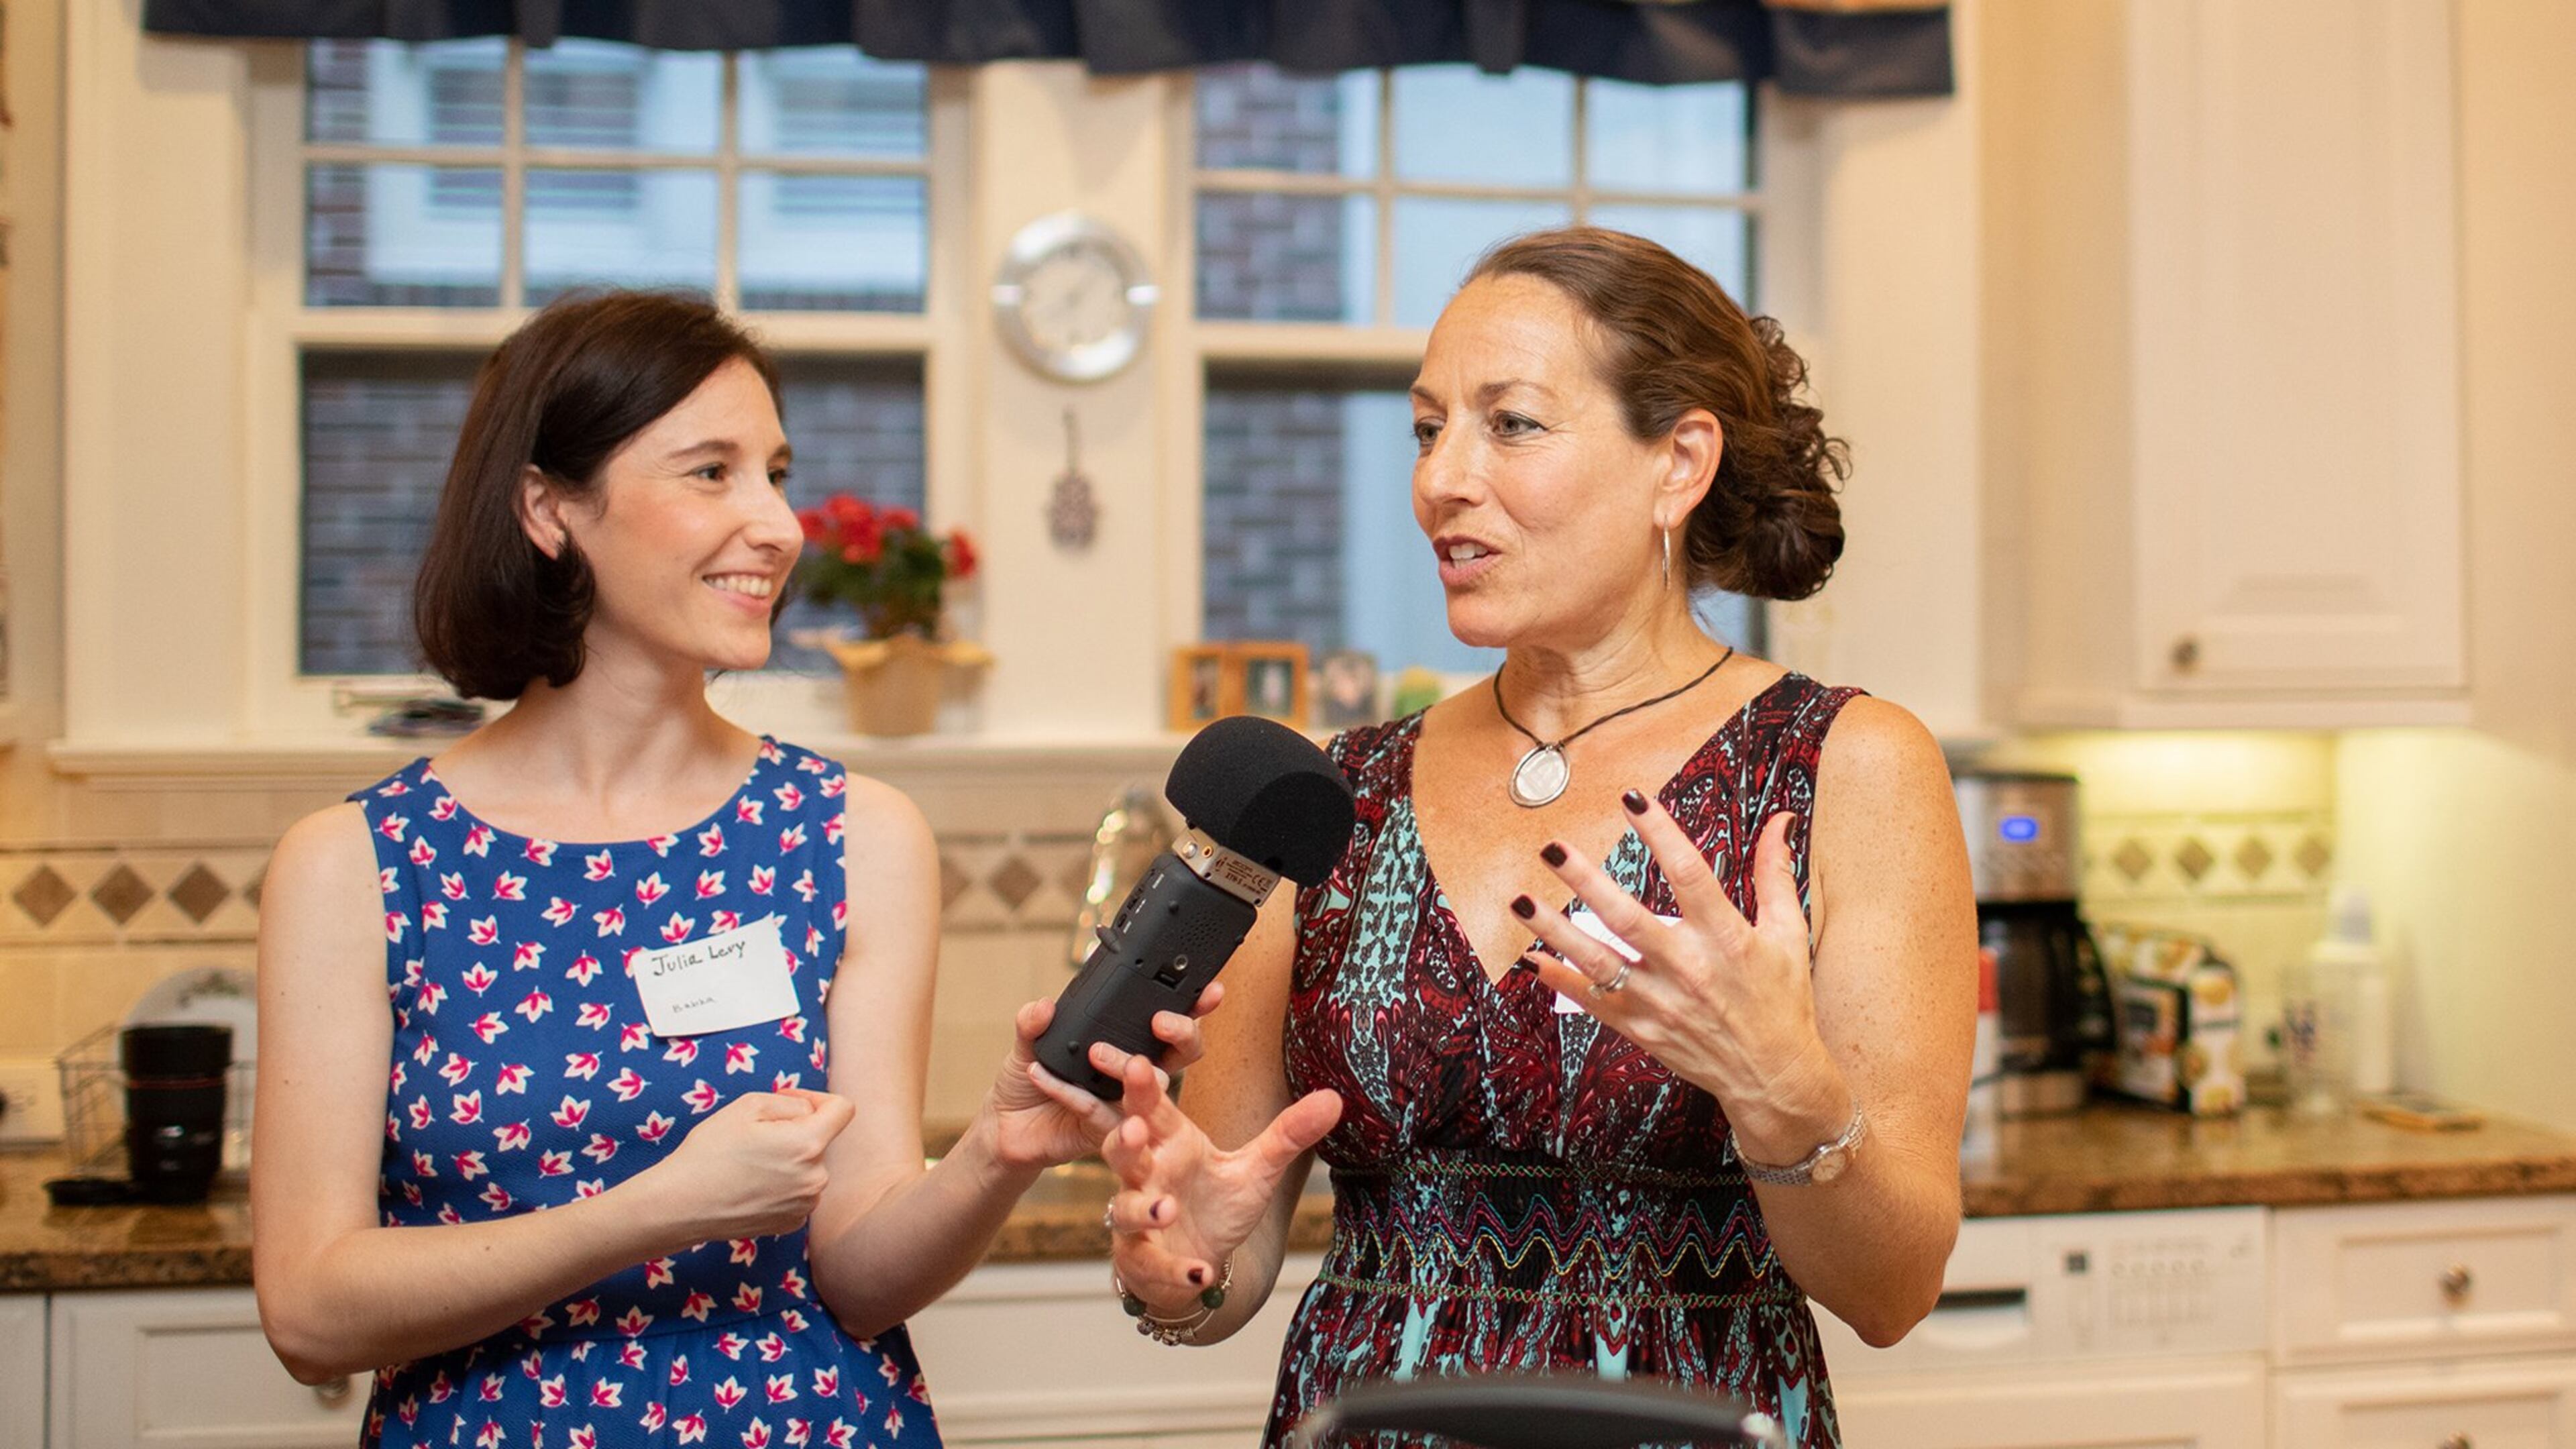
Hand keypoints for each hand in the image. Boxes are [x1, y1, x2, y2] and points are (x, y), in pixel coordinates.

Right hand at [638, 1089, 856, 1241]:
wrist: (679, 1205)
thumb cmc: (709, 1151)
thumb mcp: (749, 1105)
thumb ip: (791, 1102)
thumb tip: (808, 1111)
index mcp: (809, 1145)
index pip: (843, 1109)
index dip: (818, 1098)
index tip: (790, 1103)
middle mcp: (816, 1179)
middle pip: (820, 1139)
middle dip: (796, 1130)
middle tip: (755, 1136)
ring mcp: (805, 1205)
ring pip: (809, 1166)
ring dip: (789, 1159)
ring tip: (750, 1164)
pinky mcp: (792, 1223)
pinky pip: (798, 1191)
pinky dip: (782, 1184)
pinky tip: (751, 1186)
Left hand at [984, 986, 1222, 1171]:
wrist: (1007, 1128)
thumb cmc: (1028, 1081)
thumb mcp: (1026, 1044)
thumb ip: (1033, 1022)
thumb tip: (1044, 1006)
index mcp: (1126, 1043)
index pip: (1169, 1022)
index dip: (1194, 1006)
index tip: (1207, 990)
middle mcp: (1135, 1074)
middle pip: (1180, 1054)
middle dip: (1181, 1033)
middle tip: (1161, 1022)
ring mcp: (1126, 1105)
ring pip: (1149, 1087)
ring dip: (1128, 1067)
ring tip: (1096, 1052)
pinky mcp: (1106, 1133)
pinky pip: (1096, 1110)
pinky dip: (1068, 1092)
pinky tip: (1041, 1073)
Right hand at [1096, 1054, 1339, 1317]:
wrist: (1202, 1260)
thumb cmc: (1219, 1205)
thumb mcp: (1258, 1168)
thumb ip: (1289, 1133)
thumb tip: (1335, 1098)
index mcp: (1171, 1144)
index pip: (1151, 1110)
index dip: (1141, 1088)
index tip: (1139, 1063)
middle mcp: (1147, 1176)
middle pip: (1122, 1151)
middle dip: (1124, 1138)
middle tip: (1135, 1127)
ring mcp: (1138, 1219)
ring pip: (1125, 1208)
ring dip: (1143, 1208)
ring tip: (1167, 1208)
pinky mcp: (1141, 1259)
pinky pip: (1149, 1263)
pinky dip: (1172, 1269)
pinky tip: (1199, 1273)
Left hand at [1521, 802, 1851, 1164]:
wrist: (1773, 1076)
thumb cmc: (1782, 1000)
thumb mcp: (1787, 934)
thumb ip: (1776, 874)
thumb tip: (1780, 820)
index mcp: (1726, 938)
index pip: (1690, 874)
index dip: (1661, 834)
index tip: (1632, 798)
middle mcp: (1687, 968)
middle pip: (1627, 919)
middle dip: (1586, 882)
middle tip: (1552, 848)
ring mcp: (1659, 1001)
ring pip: (1597, 962)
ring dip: (1555, 930)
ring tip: (1520, 901)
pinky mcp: (1641, 1028)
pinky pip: (1592, 1002)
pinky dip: (1559, 981)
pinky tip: (1531, 959)